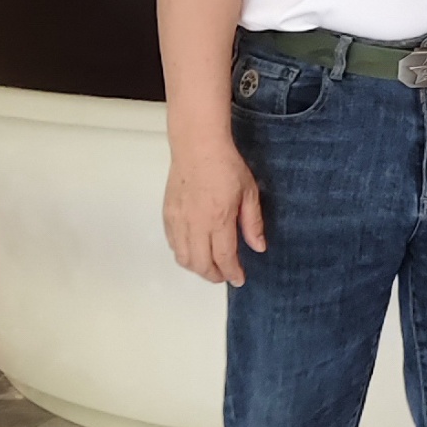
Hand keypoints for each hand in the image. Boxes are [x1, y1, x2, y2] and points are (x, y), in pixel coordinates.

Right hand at [164, 137, 262, 285]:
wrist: (198, 147)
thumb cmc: (225, 165)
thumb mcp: (249, 193)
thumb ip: (252, 223)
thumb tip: (258, 246)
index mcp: (218, 219)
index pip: (224, 258)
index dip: (232, 273)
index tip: (239, 279)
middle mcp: (196, 224)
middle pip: (201, 264)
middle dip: (214, 275)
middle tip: (225, 275)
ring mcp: (179, 220)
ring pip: (183, 258)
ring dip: (197, 267)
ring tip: (210, 266)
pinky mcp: (168, 215)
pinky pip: (173, 244)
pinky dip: (183, 253)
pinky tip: (194, 250)